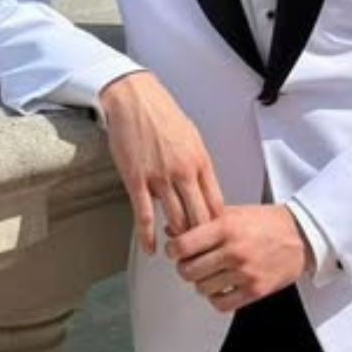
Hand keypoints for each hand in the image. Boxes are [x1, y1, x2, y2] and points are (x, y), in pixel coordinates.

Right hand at [100, 72, 223, 252]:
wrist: (134, 99)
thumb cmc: (162, 115)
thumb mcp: (192, 137)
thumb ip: (198, 164)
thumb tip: (203, 185)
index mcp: (200, 161)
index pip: (216, 203)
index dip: (217, 225)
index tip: (216, 237)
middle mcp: (183, 172)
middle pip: (199, 217)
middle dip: (201, 239)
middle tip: (200, 252)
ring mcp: (160, 177)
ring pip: (175, 219)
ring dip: (177, 239)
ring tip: (178, 252)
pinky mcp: (137, 180)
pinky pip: (144, 215)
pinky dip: (148, 236)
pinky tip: (151, 248)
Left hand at [166, 204, 310, 313]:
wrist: (301, 236)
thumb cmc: (267, 223)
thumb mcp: (234, 213)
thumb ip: (202, 221)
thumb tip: (172, 231)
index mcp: (226, 227)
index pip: (183, 245)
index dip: (173, 251)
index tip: (175, 252)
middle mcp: (234, 250)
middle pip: (188, 270)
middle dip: (185, 269)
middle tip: (190, 264)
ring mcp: (245, 272)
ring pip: (202, 288)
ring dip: (201, 283)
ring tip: (209, 275)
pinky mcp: (255, 290)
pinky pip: (221, 303)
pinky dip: (216, 298)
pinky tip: (221, 287)